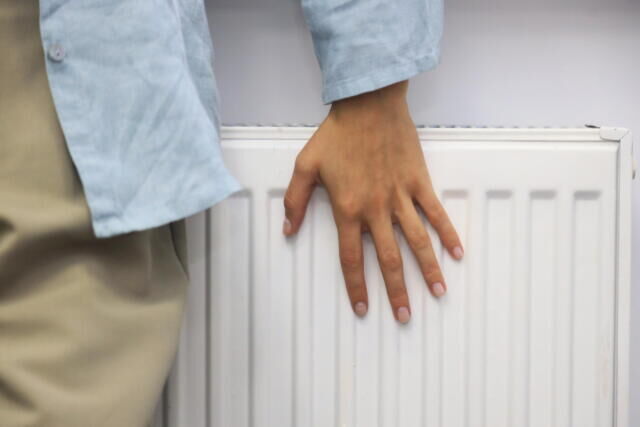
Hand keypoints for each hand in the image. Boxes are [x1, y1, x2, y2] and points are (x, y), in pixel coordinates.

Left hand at [283, 81, 462, 323]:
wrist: (368, 104)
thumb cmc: (336, 134)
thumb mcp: (305, 166)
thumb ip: (295, 201)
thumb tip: (288, 230)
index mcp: (347, 209)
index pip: (351, 258)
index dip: (356, 285)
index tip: (362, 308)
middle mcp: (376, 209)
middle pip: (388, 259)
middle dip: (396, 291)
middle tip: (404, 316)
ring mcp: (401, 197)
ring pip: (416, 241)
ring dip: (428, 269)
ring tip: (438, 293)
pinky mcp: (419, 182)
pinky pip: (435, 212)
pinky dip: (447, 233)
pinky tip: (457, 253)